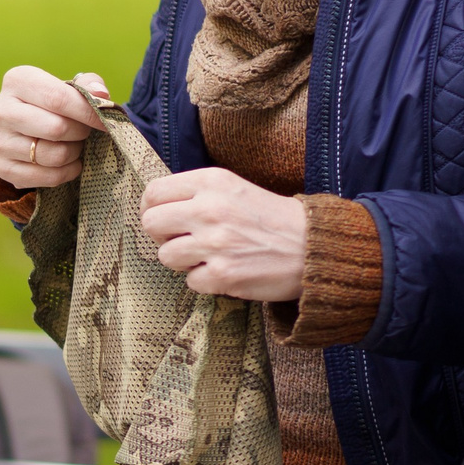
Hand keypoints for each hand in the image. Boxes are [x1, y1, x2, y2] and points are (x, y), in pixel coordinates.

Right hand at [0, 66, 108, 188]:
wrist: (24, 128)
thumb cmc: (52, 103)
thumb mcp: (68, 86)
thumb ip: (88, 85)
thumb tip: (100, 96)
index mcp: (16, 81)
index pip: (58, 98)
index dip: (89, 112)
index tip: (107, 121)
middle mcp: (0, 110)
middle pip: (57, 128)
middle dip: (81, 132)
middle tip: (85, 131)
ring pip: (54, 155)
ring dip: (74, 152)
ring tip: (73, 144)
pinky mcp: (3, 169)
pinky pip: (48, 177)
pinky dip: (67, 172)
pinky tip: (68, 162)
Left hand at [140, 167, 305, 300]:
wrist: (313, 246)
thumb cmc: (270, 218)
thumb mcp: (233, 188)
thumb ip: (196, 193)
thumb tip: (154, 207)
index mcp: (211, 182)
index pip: (153, 192)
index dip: (152, 209)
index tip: (164, 220)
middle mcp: (209, 209)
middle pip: (150, 224)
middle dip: (162, 236)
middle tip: (182, 240)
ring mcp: (215, 243)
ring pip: (165, 256)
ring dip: (182, 261)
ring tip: (207, 256)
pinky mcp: (224, 274)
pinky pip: (190, 282)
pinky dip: (204, 281)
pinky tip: (225, 271)